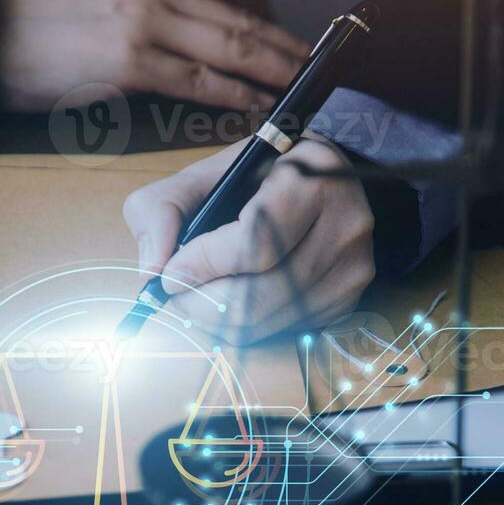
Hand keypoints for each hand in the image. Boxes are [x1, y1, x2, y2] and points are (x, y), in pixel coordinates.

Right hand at [0, 0, 310, 113]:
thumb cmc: (35, 33)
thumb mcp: (97, 0)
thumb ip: (144, 15)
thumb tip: (187, 45)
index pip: (219, 6)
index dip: (264, 30)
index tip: (295, 47)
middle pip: (233, 24)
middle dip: (280, 50)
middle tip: (316, 69)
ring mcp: (141, 24)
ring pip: (223, 50)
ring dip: (267, 74)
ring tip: (297, 90)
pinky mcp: (129, 61)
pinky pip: (194, 81)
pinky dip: (229, 94)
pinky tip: (254, 104)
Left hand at [123, 136, 375, 345]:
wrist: (323, 180)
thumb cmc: (257, 176)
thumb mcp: (204, 173)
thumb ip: (163, 208)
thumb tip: (152, 269)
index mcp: (311, 181)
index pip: (253, 244)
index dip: (202, 267)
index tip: (168, 274)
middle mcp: (344, 227)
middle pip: (257, 296)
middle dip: (200, 304)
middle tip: (174, 295)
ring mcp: (352, 268)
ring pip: (267, 321)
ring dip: (217, 321)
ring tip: (195, 299)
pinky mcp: (348, 300)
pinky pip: (282, 331)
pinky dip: (245, 326)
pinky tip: (231, 303)